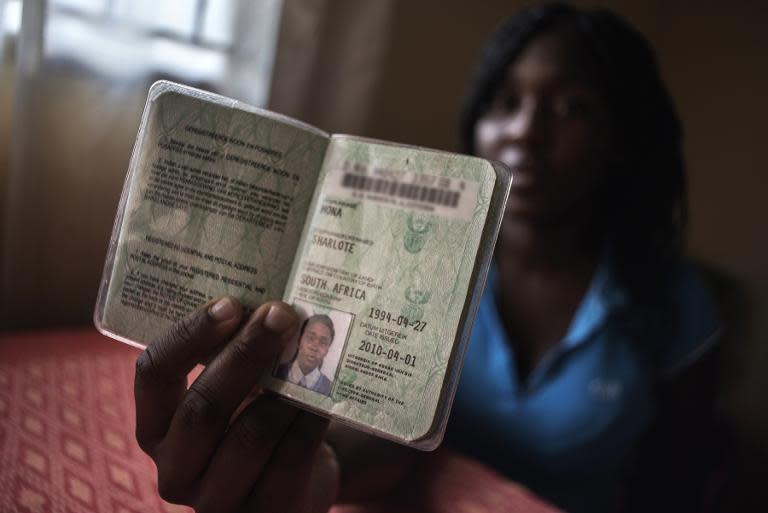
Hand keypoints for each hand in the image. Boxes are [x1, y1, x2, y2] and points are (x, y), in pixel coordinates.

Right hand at [134, 297, 339, 512]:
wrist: (296, 479)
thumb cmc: (255, 418)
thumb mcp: (234, 390)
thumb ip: (234, 354)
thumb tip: (270, 303)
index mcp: (155, 428)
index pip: (154, 374)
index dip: (190, 335)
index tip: (230, 302)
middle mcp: (175, 470)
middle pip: (204, 407)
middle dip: (245, 354)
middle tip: (282, 314)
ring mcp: (217, 502)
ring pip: (251, 436)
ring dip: (285, 390)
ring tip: (310, 352)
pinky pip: (290, 460)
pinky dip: (310, 421)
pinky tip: (326, 395)